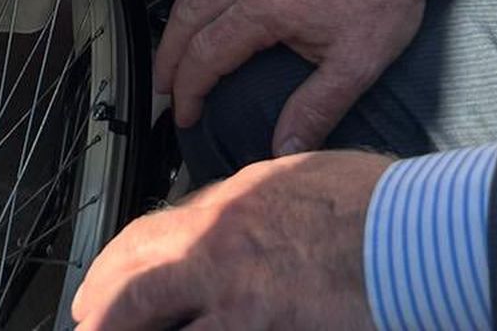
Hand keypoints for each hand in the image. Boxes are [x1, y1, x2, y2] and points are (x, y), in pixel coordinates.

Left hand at [71, 153, 387, 330]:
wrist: (410, 236)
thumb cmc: (370, 206)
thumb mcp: (293, 180)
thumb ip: (247, 203)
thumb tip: (221, 216)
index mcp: (226, 208)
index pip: (146, 238)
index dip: (114, 267)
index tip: (98, 287)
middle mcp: (216, 249)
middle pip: (133, 285)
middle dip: (102, 309)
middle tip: (86, 322)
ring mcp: (233, 300)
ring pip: (151, 320)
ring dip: (127, 328)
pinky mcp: (255, 330)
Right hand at [155, 0, 431, 152]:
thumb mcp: (355, 65)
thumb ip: (315, 109)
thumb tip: (283, 147)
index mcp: (266, 5)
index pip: (207, 54)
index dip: (189, 89)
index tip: (185, 114)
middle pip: (190, 14)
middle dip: (170, 54)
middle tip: (163, 85)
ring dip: (179, 15)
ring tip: (173, 45)